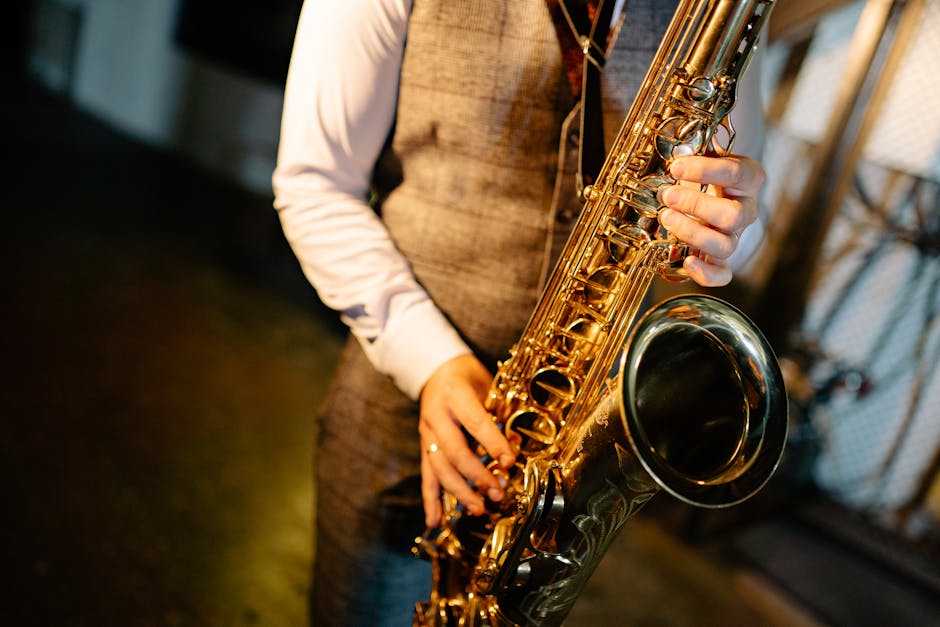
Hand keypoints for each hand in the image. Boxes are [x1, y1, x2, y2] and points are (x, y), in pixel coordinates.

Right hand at [418, 354, 516, 527]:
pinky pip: (426, 474)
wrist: (435, 369)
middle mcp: (436, 414)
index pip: (476, 423)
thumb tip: (517, 445)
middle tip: (497, 493)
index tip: (510, 462)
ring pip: (439, 468)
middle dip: (477, 476)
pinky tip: (434, 520)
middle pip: (454, 451)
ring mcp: (426, 431)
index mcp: (455, 395)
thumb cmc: (468, 377)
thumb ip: (499, 413)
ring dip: (459, 492)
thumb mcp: (486, 385)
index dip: (493, 444)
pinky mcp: (423, 445)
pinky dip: (430, 499)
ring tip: (479, 508)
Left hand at [658, 154, 764, 285]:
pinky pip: (723, 274)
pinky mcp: (723, 258)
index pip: (735, 174)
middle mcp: (747, 209)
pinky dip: (706, 273)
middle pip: (733, 215)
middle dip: (696, 205)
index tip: (675, 166)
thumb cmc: (706, 174)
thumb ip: (692, 155)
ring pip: (725, 245)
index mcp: (749, 179)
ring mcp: (735, 236)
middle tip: (668, 195)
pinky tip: (688, 261)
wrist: (714, 192)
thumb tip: (675, 152)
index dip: (703, 170)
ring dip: (692, 233)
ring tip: (666, 218)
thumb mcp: (704, 157)